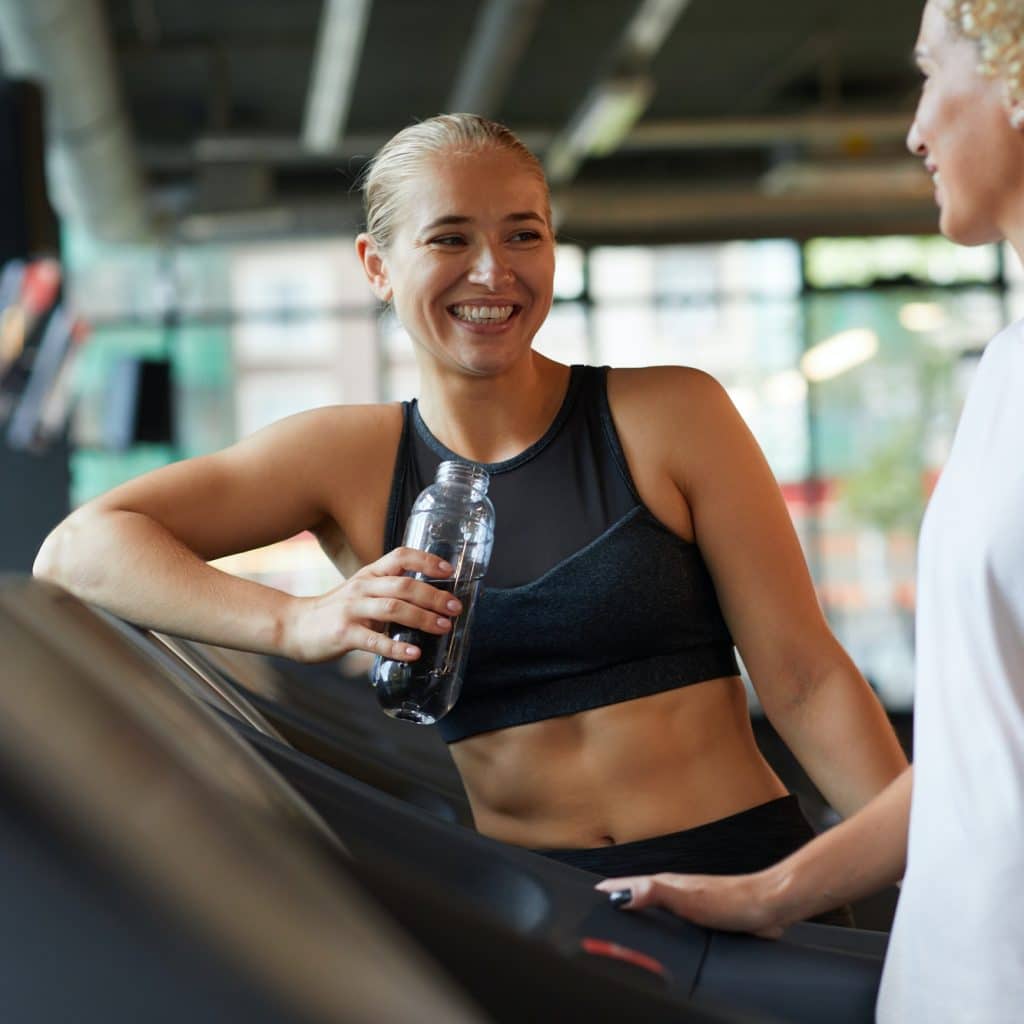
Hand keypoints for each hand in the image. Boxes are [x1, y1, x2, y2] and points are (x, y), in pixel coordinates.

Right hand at [283, 547, 460, 662]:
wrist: (294, 626)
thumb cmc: (337, 610)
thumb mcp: (362, 590)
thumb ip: (389, 590)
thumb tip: (431, 599)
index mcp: (370, 573)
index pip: (401, 556)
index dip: (427, 560)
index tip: (449, 570)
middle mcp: (362, 587)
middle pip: (404, 585)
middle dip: (434, 596)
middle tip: (455, 608)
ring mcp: (352, 610)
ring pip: (393, 609)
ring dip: (423, 618)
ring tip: (444, 628)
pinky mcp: (344, 634)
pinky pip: (375, 641)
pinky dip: (397, 648)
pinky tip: (414, 654)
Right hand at [595, 871, 786, 938]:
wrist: (768, 904)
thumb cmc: (731, 900)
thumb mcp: (686, 898)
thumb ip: (653, 892)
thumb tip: (620, 894)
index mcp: (666, 882)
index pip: (627, 884)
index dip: (608, 891)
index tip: (589, 896)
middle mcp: (674, 888)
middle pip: (637, 892)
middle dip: (618, 897)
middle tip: (598, 908)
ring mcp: (687, 900)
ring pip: (654, 904)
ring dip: (637, 906)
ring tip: (622, 916)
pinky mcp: (701, 914)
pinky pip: (670, 917)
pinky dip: (657, 920)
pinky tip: (661, 930)